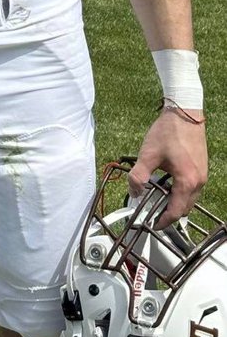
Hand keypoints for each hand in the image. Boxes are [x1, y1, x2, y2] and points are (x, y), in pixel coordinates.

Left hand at [128, 109, 206, 227]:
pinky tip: (167, 182)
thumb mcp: (147, 155)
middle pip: (185, 207)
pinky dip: (181, 191)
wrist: (184, 112)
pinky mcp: (201, 167)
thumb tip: (134, 192)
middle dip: (170, 213)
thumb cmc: (168, 132)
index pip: (175, 211)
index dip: (163, 221)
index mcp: (187, 182)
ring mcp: (202, 174)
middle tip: (154, 212)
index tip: (153, 224)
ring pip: (190, 198)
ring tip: (158, 197)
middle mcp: (199, 181)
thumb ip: (138, 176)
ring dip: (176, 201)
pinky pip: (192, 187)